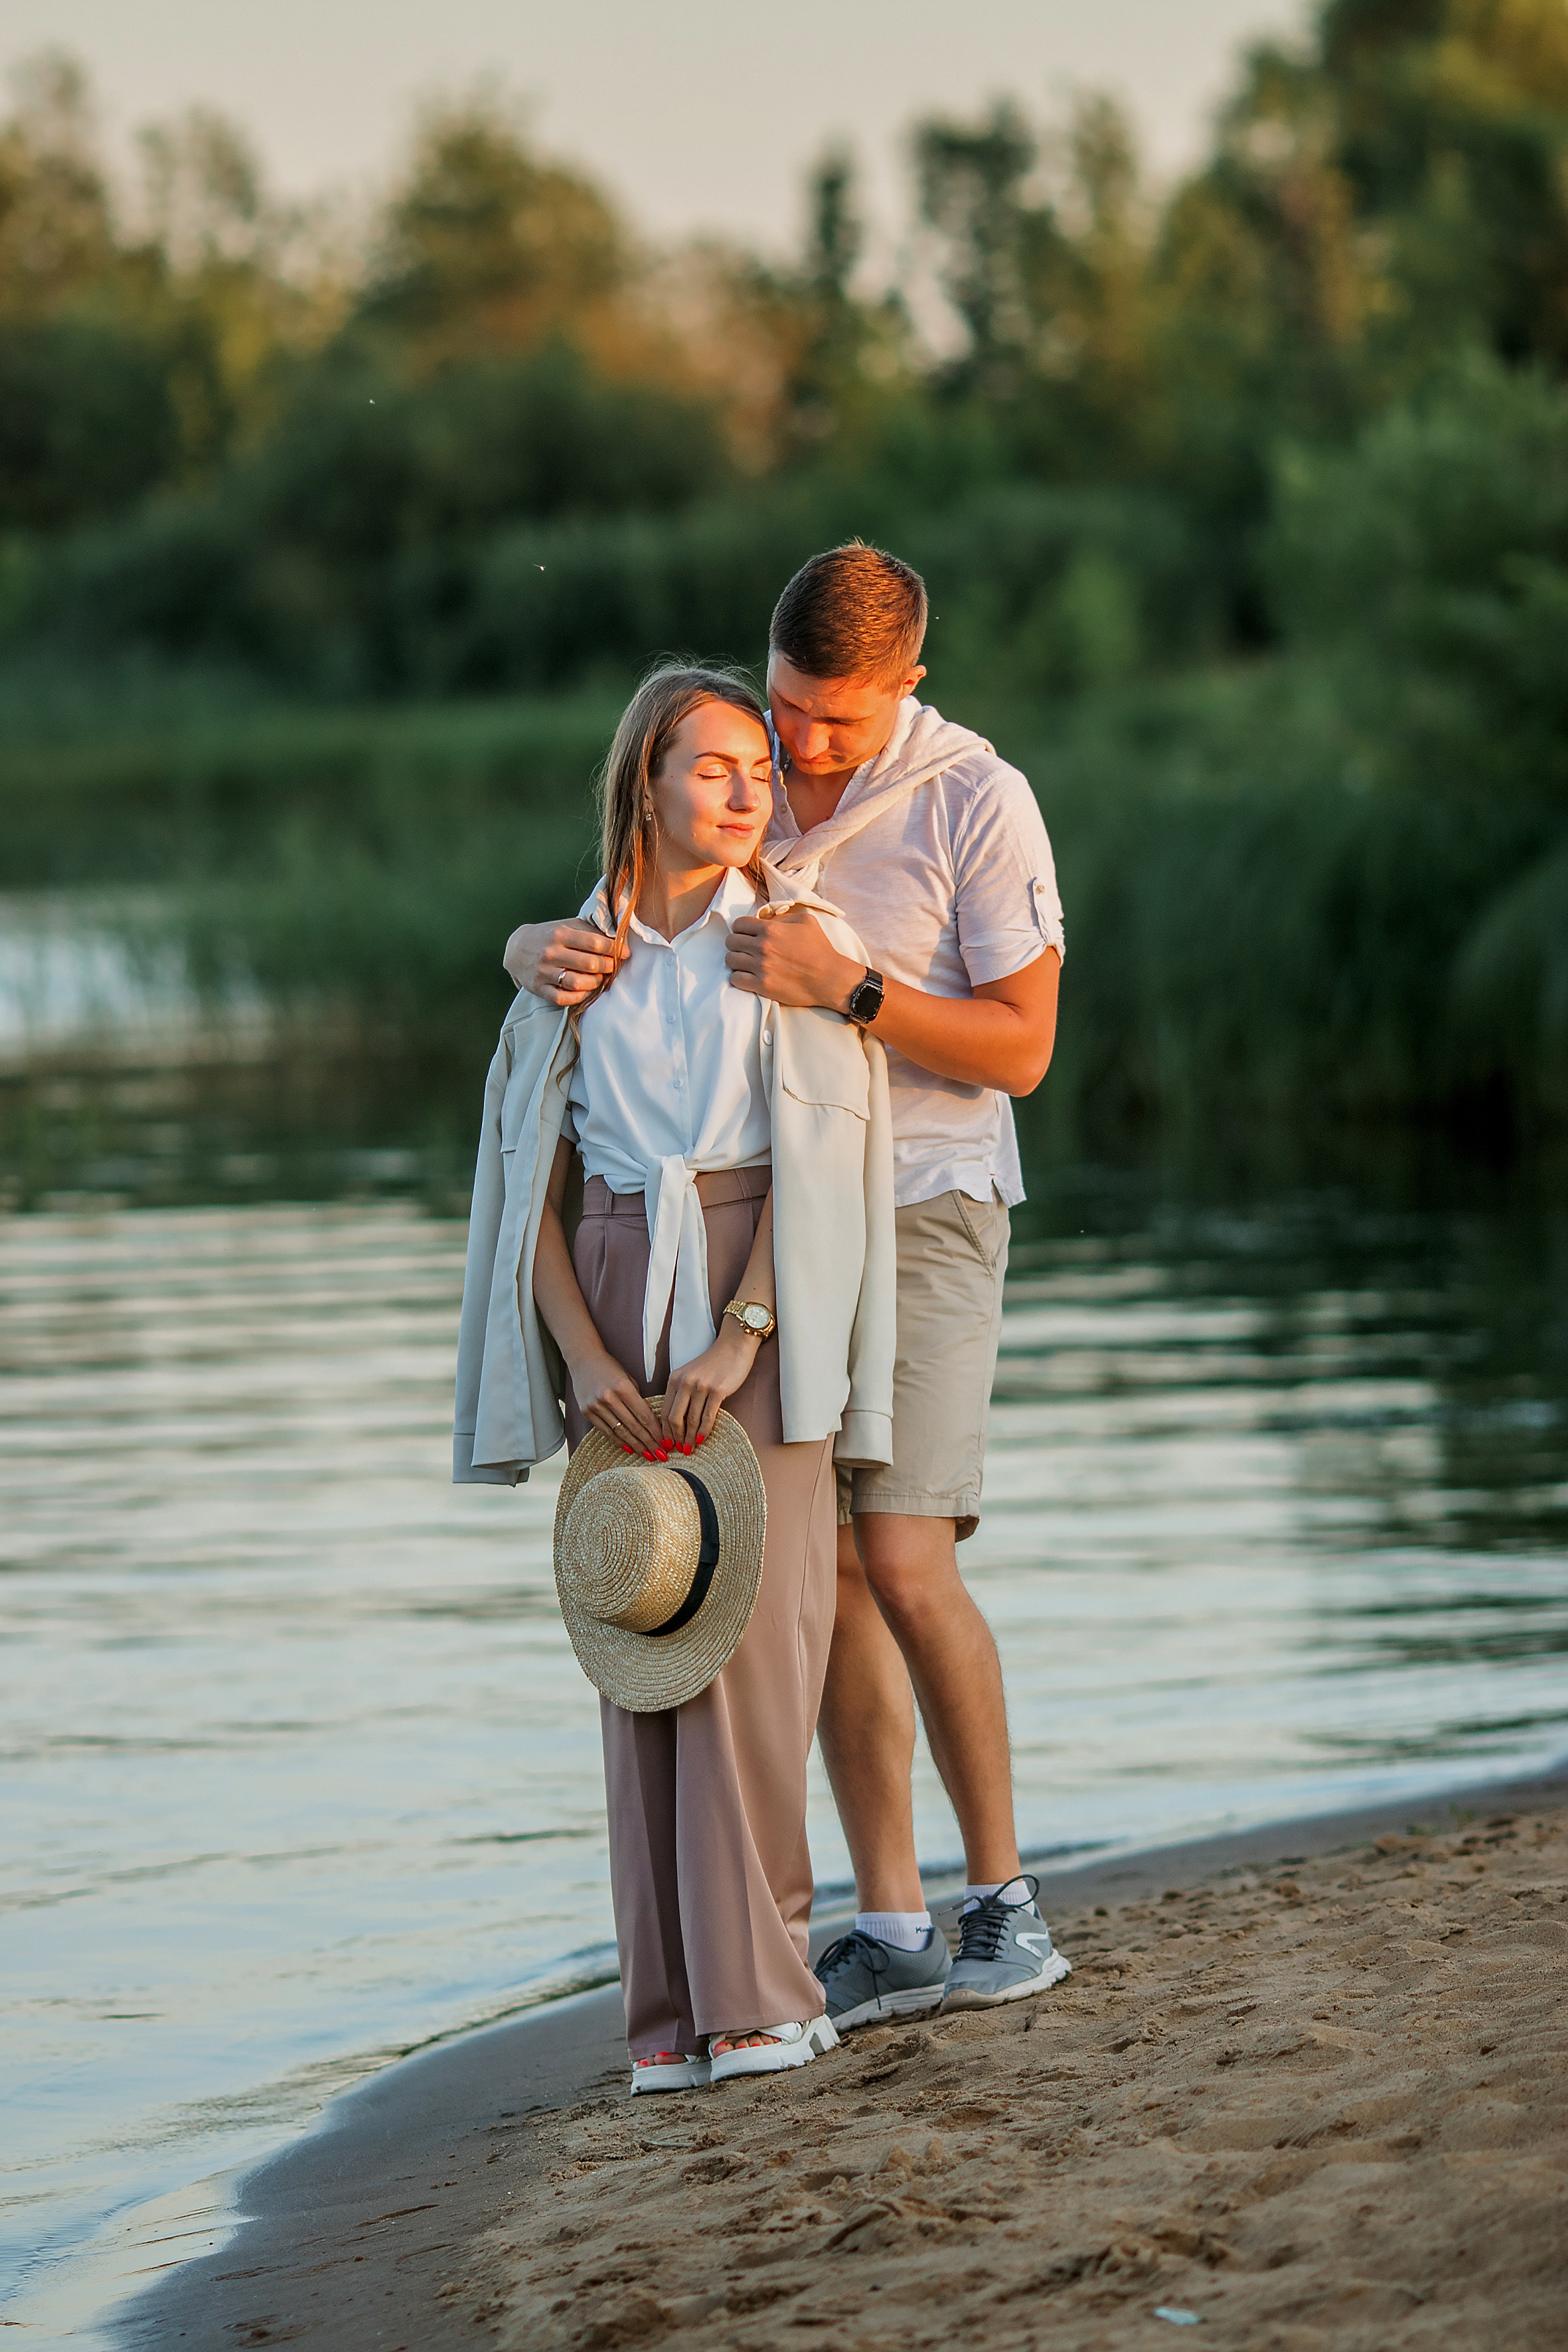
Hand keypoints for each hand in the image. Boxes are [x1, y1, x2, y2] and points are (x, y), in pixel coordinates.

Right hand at [504, 917, 625, 1004]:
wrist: (515, 949)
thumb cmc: (548, 936)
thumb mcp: (566, 926)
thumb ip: (589, 931)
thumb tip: (616, 938)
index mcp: (560, 934)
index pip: (594, 943)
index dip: (614, 949)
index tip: (625, 953)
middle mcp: (551, 953)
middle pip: (589, 964)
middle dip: (607, 967)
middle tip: (613, 967)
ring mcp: (543, 972)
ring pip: (577, 983)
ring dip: (595, 983)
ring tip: (600, 979)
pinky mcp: (539, 988)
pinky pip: (563, 998)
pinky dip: (579, 997)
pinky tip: (586, 991)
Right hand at [569, 1350, 667, 1456]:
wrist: (583, 1358)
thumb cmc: (610, 1367)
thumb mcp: (628, 1378)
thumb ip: (637, 1399)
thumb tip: (650, 1422)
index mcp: (623, 1388)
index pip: (644, 1415)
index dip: (656, 1432)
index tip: (666, 1442)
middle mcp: (609, 1398)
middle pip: (634, 1427)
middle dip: (649, 1443)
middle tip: (661, 1455)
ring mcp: (596, 1406)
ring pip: (620, 1432)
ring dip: (636, 1446)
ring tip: (648, 1455)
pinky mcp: (587, 1412)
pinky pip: (606, 1431)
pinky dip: (619, 1441)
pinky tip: (630, 1448)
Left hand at [661, 1323, 759, 1448]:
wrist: (733, 1347)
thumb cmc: (713, 1363)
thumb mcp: (690, 1374)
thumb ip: (681, 1392)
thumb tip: (677, 1421)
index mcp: (674, 1379)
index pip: (664, 1411)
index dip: (664, 1430)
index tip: (667, 1443)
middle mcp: (684, 1382)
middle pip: (674, 1418)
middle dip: (675, 1438)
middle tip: (678, 1450)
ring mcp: (701, 1386)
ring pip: (691, 1420)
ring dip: (690, 1438)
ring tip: (690, 1449)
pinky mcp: (717, 1390)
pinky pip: (708, 1416)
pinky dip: (704, 1431)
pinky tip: (703, 1439)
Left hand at [724, 905, 860, 1012]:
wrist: (830, 978)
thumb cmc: (820, 948)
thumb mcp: (806, 921)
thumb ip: (782, 916)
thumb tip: (764, 919)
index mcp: (771, 929)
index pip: (738, 924)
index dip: (741, 929)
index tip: (747, 935)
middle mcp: (763, 947)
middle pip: (730, 941)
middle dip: (736, 944)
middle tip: (746, 949)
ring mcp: (761, 967)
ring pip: (730, 960)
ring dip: (736, 961)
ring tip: (746, 963)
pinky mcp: (762, 986)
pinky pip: (736, 979)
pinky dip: (739, 977)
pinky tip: (749, 976)